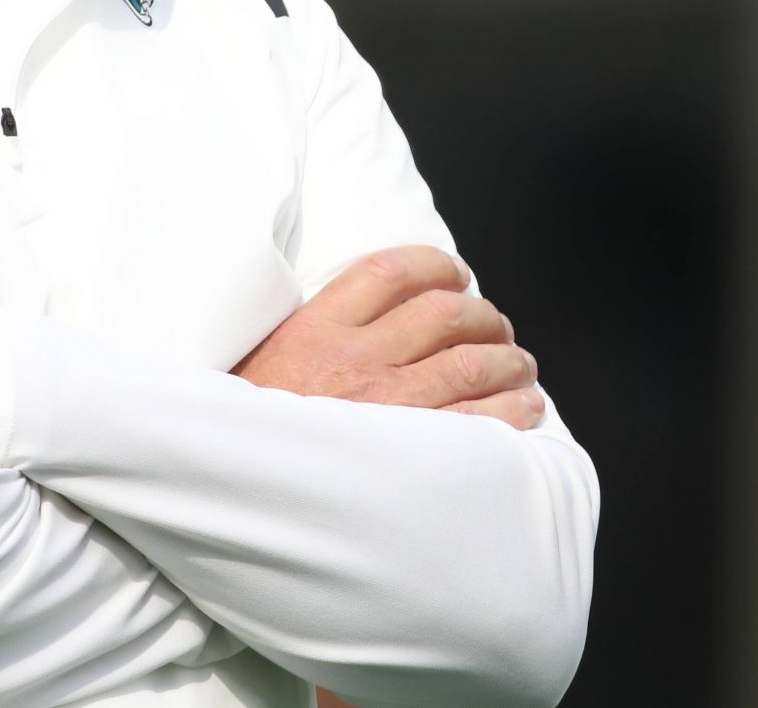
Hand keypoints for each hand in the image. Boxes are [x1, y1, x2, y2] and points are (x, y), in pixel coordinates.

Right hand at [234, 245, 543, 428]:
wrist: (232, 493)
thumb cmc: (250, 435)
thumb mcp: (263, 364)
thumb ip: (313, 335)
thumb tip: (370, 319)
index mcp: (316, 328)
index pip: (390, 270)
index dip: (436, 265)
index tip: (457, 275)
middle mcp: (354, 358)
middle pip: (444, 313)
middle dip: (484, 316)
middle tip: (498, 327)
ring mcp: (383, 406)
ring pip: (471, 362)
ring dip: (509, 360)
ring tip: (521, 366)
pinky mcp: (407, 456)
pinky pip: (479, 421)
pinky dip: (513, 409)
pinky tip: (526, 408)